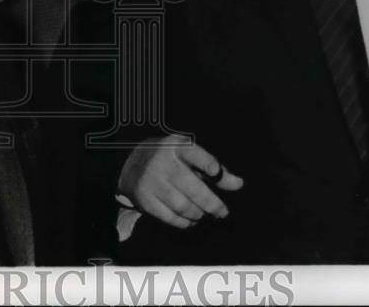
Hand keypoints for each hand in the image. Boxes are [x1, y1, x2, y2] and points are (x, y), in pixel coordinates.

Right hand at [117, 135, 243, 228]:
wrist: (130, 165)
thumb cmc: (169, 159)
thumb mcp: (188, 155)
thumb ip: (213, 169)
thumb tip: (238, 184)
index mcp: (176, 146)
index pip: (197, 156)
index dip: (212, 168)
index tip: (218, 176)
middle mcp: (163, 163)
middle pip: (194, 189)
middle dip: (213, 204)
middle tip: (223, 212)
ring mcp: (152, 182)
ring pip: (184, 207)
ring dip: (199, 214)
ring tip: (204, 214)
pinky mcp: (145, 200)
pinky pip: (171, 218)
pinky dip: (185, 223)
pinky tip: (190, 220)